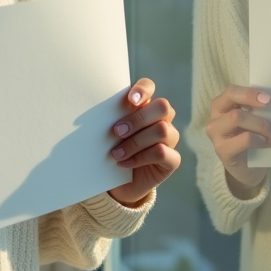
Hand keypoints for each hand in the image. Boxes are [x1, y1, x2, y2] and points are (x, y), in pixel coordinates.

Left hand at [107, 78, 180, 206]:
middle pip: (162, 107)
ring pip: (162, 130)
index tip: (130, 100)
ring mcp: (170, 139)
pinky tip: (124, 164)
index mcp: (145, 106)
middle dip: (138, 119)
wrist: (118, 184)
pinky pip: (162, 152)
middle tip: (116, 131)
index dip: (143, 89)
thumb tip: (97, 113)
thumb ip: (112, 119)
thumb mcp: (110, 134)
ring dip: (135, 142)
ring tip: (116, 153)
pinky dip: (140, 158)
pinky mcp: (172, 159)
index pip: (149, 87)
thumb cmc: (114, 150)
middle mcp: (162, 119)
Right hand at [205, 85, 270, 196]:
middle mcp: (214, 118)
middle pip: (233, 105)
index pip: (231, 92)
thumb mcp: (252, 121)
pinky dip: (261, 140)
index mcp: (221, 106)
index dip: (249, 93)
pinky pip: (244, 139)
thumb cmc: (250, 139)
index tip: (269, 99)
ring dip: (262, 126)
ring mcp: (216, 135)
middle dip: (258, 111)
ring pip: (237, 118)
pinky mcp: (222, 150)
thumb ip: (256, 110)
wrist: (247, 168)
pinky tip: (270, 144)